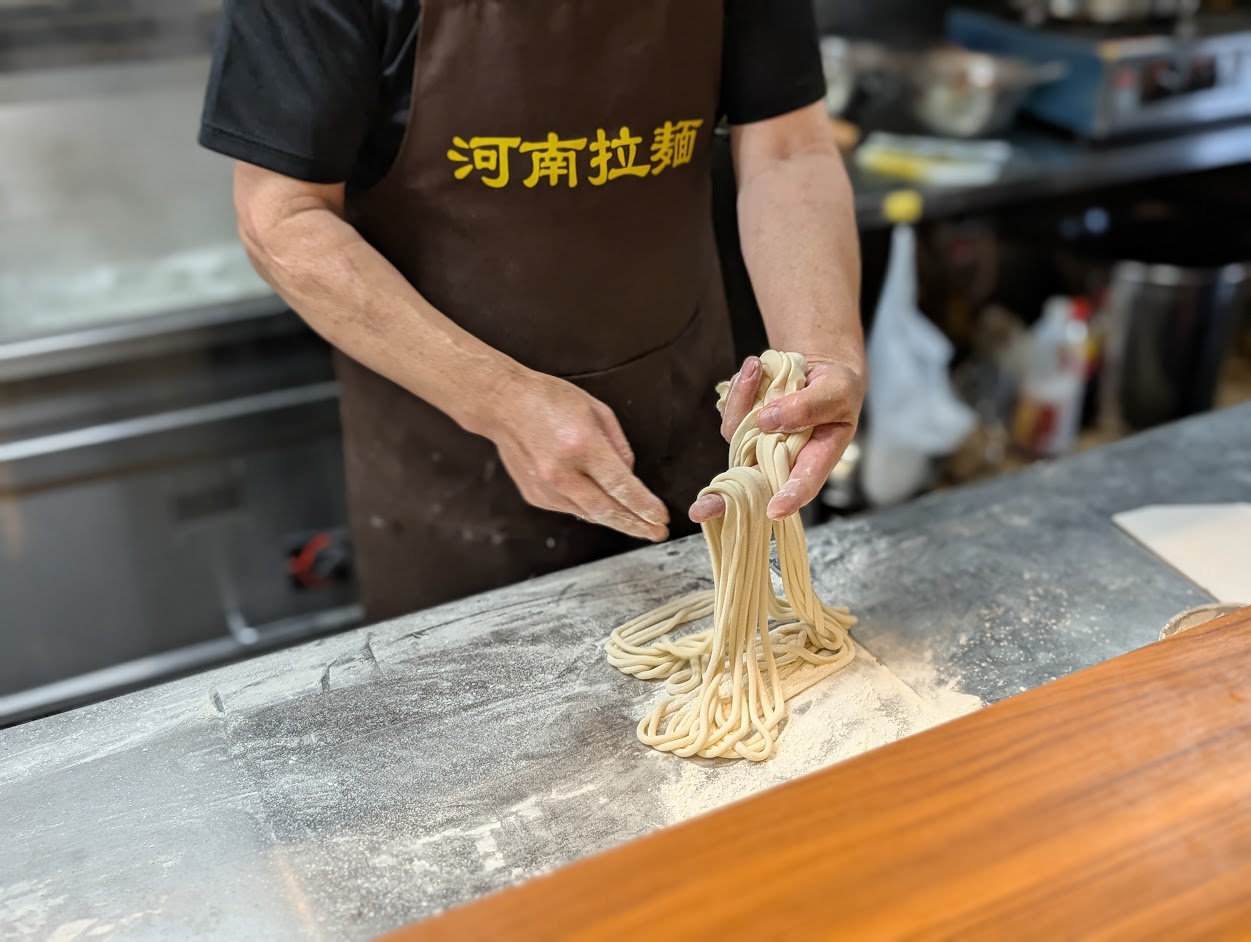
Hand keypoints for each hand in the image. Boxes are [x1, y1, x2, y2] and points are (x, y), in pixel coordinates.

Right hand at [484, 369, 668, 541]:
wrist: (504, 405)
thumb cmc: (551, 400)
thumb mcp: (597, 410)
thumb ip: (619, 447)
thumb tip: (630, 477)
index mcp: (581, 446)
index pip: (621, 486)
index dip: (645, 506)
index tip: (663, 518)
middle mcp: (562, 473)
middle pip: (607, 511)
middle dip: (637, 525)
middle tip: (658, 534)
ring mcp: (546, 489)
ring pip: (590, 513)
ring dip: (615, 518)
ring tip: (638, 523)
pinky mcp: (536, 496)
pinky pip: (572, 508)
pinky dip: (589, 507)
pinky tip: (599, 501)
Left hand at [689, 353, 865, 522]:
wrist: (816, 370)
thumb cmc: (836, 388)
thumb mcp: (837, 390)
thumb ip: (810, 406)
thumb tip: (767, 420)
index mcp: (816, 457)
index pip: (804, 482)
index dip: (790, 496)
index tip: (775, 509)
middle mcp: (782, 458)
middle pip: (752, 485)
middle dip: (723, 499)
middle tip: (700, 511)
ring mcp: (759, 442)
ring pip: (736, 434)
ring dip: (741, 399)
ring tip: (758, 367)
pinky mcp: (743, 425)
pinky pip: (731, 412)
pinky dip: (739, 388)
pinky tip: (756, 369)